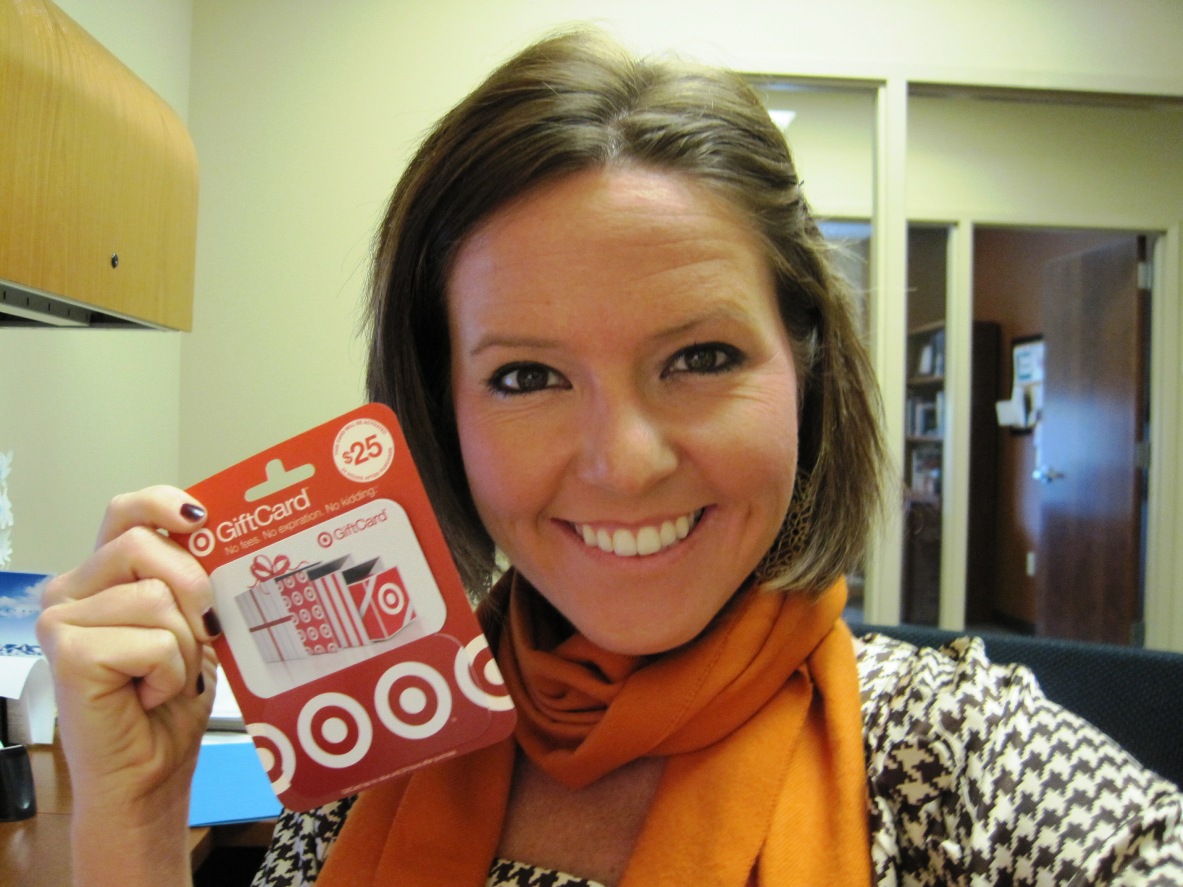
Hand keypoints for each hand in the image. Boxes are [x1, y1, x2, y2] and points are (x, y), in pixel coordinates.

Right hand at [36, 486, 219, 882]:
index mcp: (104, 575)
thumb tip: (221, 533)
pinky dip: (170, 670)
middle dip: (193, 590)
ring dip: (184, 645)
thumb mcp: (194, 625)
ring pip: (156, 597)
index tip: (199, 517)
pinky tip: (149, 694)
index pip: (126, 511)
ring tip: (166, 676)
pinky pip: (152, 639)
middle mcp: (73, 589)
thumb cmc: (171, 700)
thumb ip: (195, 579)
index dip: (162, 503)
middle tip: (200, 636)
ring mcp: (63, 619)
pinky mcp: (69, 651)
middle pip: (144, 547)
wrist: (150, 771)